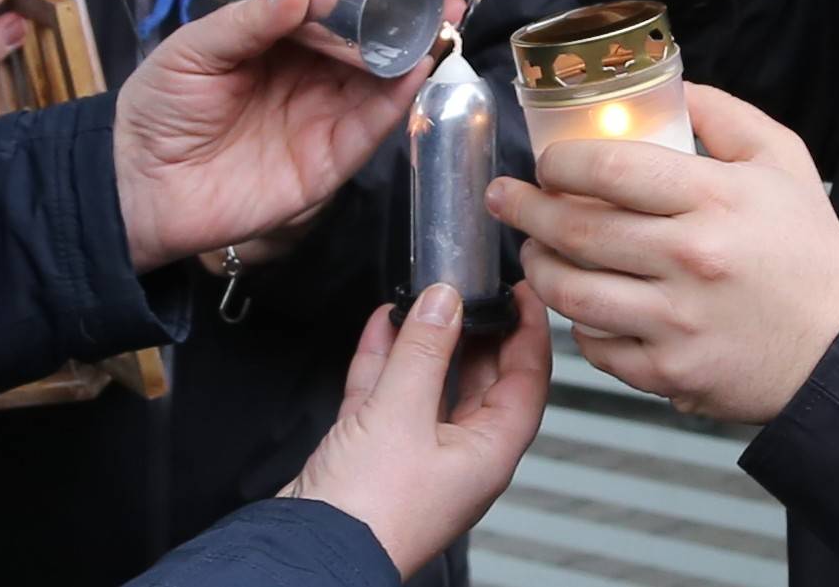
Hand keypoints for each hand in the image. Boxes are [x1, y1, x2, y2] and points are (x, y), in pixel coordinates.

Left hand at [116, 0, 445, 269]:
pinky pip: (373, 126)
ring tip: (443, 17)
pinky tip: (419, 66)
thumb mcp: (194, 48)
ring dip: (416, 48)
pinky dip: (400, 97)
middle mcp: (307, 75)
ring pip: (382, 78)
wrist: (142, 188)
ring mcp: (322, 116)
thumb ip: (250, 18)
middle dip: (408, 9)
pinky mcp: (330, 161)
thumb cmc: (159, 110)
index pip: (330, 4)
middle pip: (368, 39)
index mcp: (276, 41)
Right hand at [281, 282, 550, 579]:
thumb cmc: (371, 513)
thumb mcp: (402, 413)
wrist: (309, 550)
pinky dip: (386, 356)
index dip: (529, 332)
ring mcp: (416, 451)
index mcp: (488, 453)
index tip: (524, 294)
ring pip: (431, 381)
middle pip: (481, 378)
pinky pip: (389, 391)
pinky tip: (381, 325)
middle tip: (471, 289)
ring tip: (424, 297)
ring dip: (426, 339)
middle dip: (475, 330)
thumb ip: (424, 351)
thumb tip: (445, 302)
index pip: (528, 380)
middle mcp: (458, 454)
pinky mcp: (375, 448)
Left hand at [485, 84, 838, 423]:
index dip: (559, 163)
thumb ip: (722, 114)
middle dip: (524, 211)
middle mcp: (689, 259)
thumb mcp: (781, 161)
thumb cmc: (808, 252)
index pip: (607, 170)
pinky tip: (580, 305)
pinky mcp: (670, 371)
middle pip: (575, 232)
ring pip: (569, 294)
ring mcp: (676, 321)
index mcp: (713, 199)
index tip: (546, 163)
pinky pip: (595, 347)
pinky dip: (578, 326)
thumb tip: (668, 86)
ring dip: (537, 268)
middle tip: (505, 198)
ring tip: (531, 251)